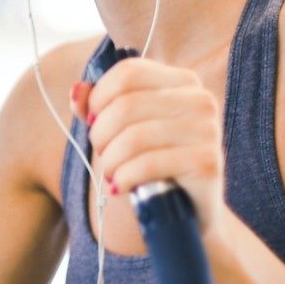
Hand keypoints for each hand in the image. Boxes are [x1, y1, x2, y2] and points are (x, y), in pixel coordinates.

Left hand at [73, 57, 224, 233]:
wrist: (188, 211)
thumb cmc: (152, 165)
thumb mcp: (122, 132)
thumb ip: (98, 108)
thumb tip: (77, 91)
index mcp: (182, 82)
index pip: (129, 72)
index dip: (100, 97)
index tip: (91, 121)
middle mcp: (200, 100)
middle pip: (126, 105)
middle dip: (101, 134)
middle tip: (101, 154)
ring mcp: (208, 130)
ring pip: (134, 136)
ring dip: (110, 160)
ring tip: (110, 174)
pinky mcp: (207, 162)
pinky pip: (148, 164)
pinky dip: (124, 177)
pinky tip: (121, 186)